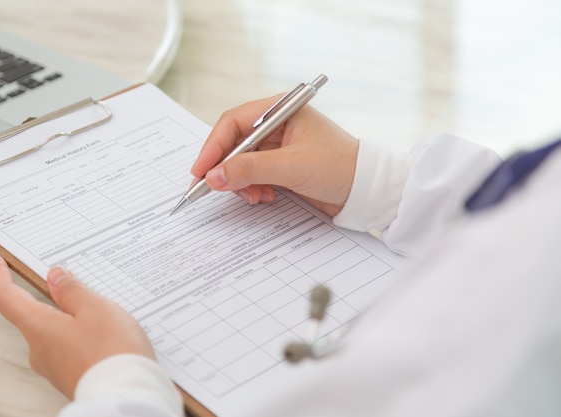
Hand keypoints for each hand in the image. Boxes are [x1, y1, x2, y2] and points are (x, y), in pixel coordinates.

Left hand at [0, 250, 154, 399]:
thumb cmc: (113, 353)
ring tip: (108, 311)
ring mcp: (56, 366)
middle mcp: (41, 350)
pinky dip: (86, 334)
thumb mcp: (96, 309)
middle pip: (37, 314)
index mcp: (40, 329)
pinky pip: (73, 346)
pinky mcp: (73, 375)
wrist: (128, 395)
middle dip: (54, 297)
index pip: (7, 297)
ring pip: (59, 330)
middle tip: (74, 280)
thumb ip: (73, 291)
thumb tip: (56, 277)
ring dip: (76, 317)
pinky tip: (109, 333)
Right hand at [191, 95, 359, 216]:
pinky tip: (265, 197)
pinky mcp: (281, 166)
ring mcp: (278, 146)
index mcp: (280, 110)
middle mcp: (276, 125)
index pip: (233, 123)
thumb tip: (214, 176)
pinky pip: (254, 175)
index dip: (213, 147)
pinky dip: (253, 188)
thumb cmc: (341, 166)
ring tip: (254, 196)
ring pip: (241, 162)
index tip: (201, 171)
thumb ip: (250, 169)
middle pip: (234, 143)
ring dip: (241, 182)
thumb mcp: (292, 167)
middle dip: (226, 168)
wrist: (368, 190)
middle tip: (215, 188)